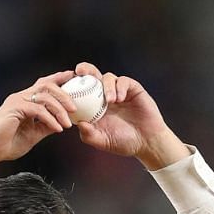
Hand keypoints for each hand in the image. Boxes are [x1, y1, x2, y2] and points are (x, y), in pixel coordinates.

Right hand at [0, 71, 82, 177]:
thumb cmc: (8, 142)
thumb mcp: (34, 133)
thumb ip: (46, 126)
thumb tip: (62, 123)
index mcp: (26, 100)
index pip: (44, 84)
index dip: (58, 79)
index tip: (72, 79)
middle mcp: (21, 97)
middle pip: (46, 85)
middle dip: (64, 94)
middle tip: (75, 108)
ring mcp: (17, 101)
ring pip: (44, 96)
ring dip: (59, 109)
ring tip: (67, 123)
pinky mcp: (14, 109)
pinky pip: (37, 110)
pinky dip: (50, 119)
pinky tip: (57, 128)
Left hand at [69, 62, 188, 168]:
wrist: (147, 143)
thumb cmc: (124, 143)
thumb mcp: (103, 141)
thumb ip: (89, 135)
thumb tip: (78, 123)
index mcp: (94, 106)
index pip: (81, 89)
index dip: (73, 84)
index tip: (66, 85)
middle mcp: (105, 95)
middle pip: (92, 75)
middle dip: (85, 70)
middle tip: (79, 72)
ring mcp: (119, 91)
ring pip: (108, 77)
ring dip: (107, 86)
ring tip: (110, 101)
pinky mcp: (132, 89)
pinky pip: (123, 81)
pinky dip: (119, 87)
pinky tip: (119, 99)